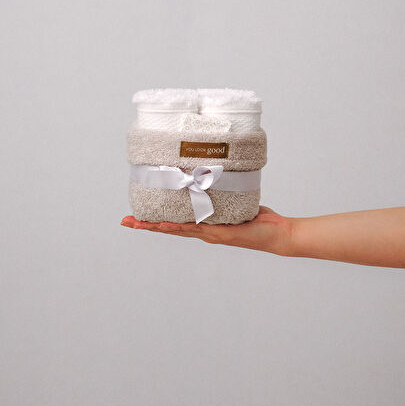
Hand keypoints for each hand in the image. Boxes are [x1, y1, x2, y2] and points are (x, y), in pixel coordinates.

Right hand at [121, 206, 294, 255]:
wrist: (278, 234)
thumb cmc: (259, 218)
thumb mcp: (236, 200)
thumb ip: (223, 190)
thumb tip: (213, 171)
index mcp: (206, 224)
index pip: (176, 221)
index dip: (156, 219)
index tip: (137, 215)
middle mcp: (205, 231)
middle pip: (170, 227)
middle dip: (147, 224)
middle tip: (126, 221)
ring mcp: (211, 234)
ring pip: (178, 229)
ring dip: (157, 226)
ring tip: (138, 223)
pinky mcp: (222, 233)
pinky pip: (197, 228)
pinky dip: (181, 227)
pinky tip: (168, 224)